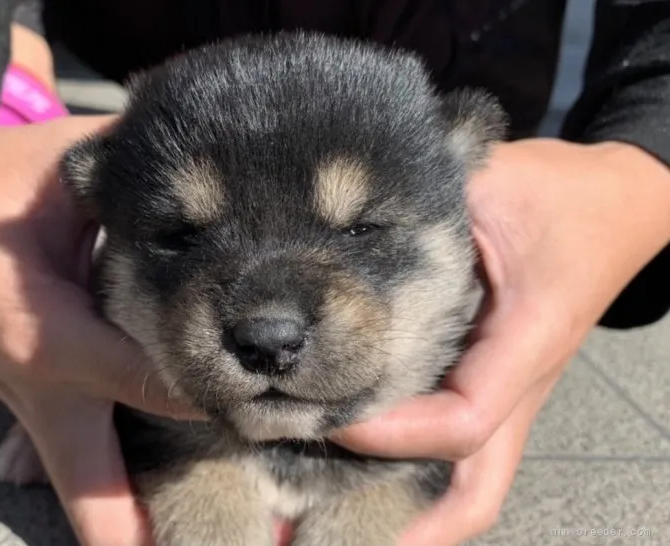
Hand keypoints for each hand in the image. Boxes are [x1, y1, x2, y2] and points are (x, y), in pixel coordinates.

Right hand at [0, 119, 202, 545]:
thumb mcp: (55, 169)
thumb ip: (125, 171)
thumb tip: (203, 163)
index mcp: (46, 329)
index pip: (145, 377)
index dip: (206, 393)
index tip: (263, 409)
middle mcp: (39, 380)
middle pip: (90, 479)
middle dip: (129, 530)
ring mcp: (28, 398)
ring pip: (77, 480)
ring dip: (121, 523)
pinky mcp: (28, 396)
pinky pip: (70, 454)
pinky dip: (103, 491)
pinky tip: (138, 529)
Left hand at [330, 138, 669, 544]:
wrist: (617, 202)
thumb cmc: (565, 193)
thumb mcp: (497, 183)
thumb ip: (426, 207)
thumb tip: (338, 225)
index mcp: (525, 344)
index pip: (459, 421)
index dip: (390, 431)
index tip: (327, 414)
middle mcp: (517, 383)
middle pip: (475, 488)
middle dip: (414, 525)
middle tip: (323, 528)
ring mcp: (506, 386)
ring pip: (468, 474)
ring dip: (409, 500)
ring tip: (329, 505)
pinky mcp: (491, 373)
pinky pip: (456, 435)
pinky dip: (412, 456)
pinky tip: (360, 447)